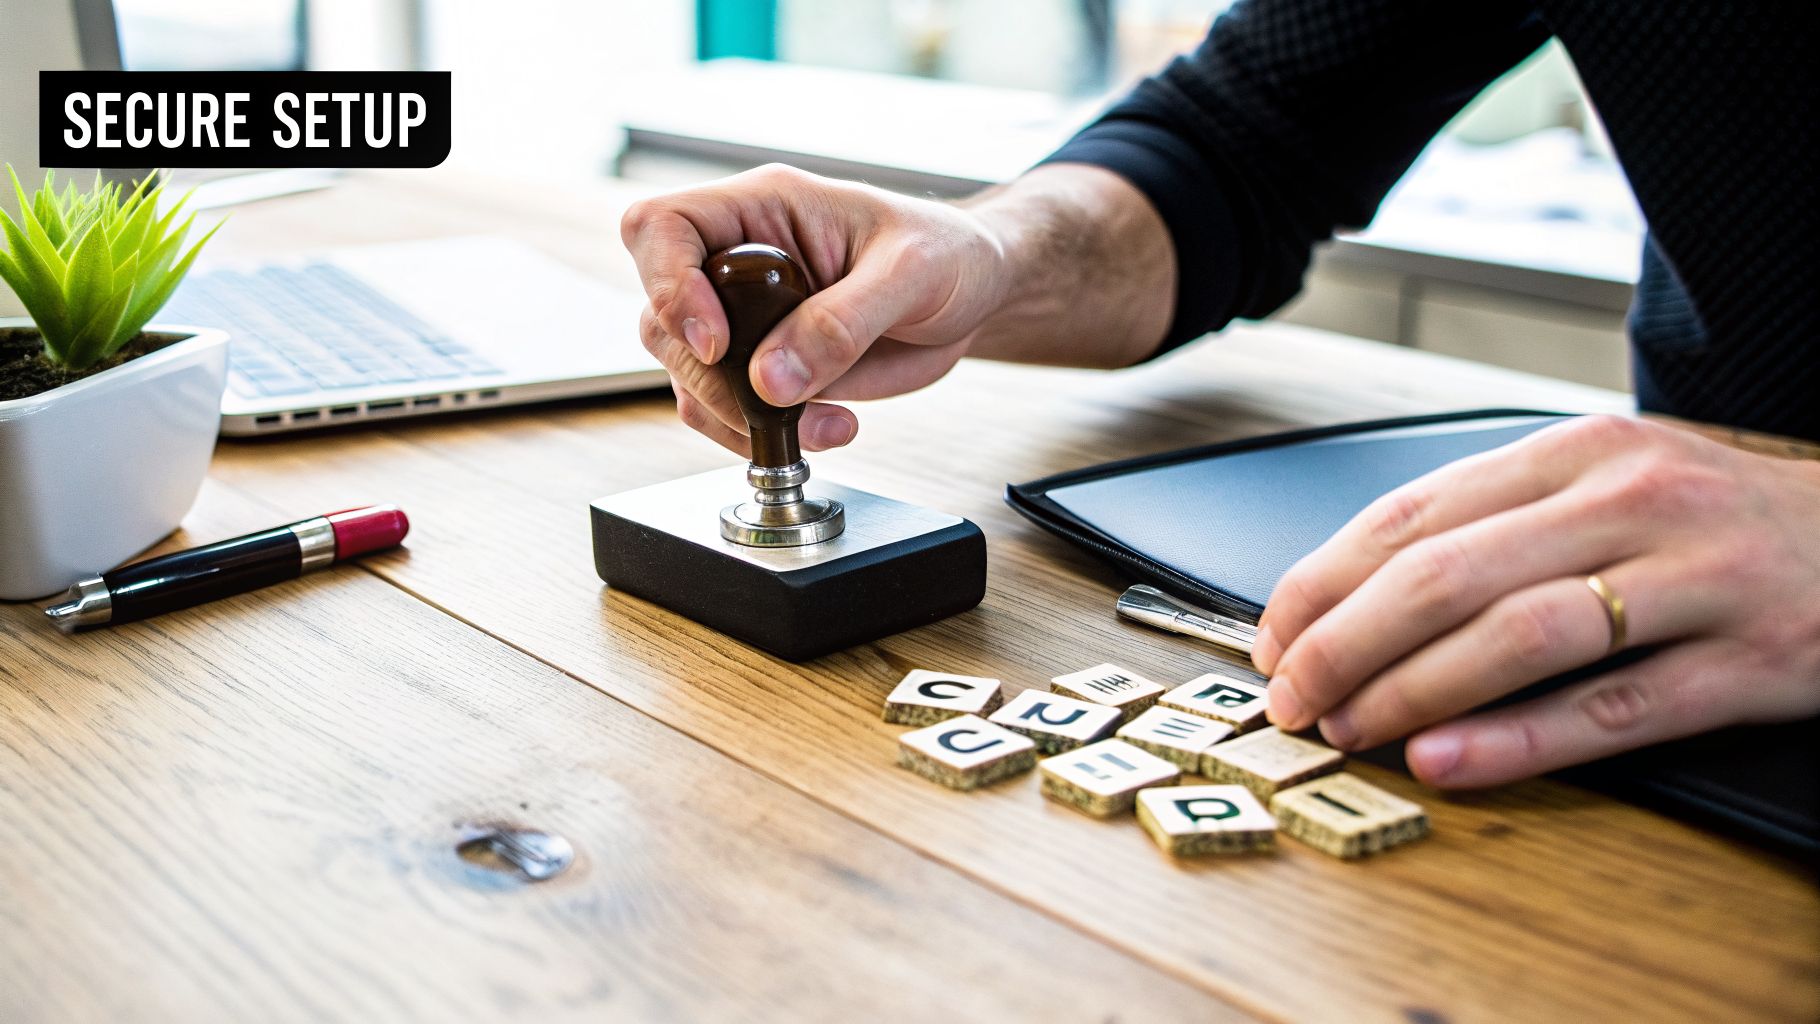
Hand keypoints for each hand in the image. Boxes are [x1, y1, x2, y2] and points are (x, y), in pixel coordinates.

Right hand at [620, 164, 1009, 455]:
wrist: (975, 295)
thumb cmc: (947, 252)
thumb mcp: (909, 271)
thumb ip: (840, 322)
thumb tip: (771, 381)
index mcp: (761, 208)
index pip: (662, 228)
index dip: (667, 285)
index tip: (715, 343)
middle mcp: (739, 261)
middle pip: (662, 316)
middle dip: (710, 376)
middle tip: (773, 400)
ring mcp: (747, 318)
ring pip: (686, 373)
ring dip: (736, 415)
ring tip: (820, 421)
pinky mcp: (765, 367)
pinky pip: (725, 409)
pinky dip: (758, 433)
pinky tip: (822, 427)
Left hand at [1251, 415, 1819, 787]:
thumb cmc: (1715, 524)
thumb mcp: (1607, 487)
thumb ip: (1496, 526)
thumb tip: (1354, 593)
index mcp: (1578, 452)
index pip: (1413, 514)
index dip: (1324, 581)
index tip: (1274, 635)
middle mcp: (1631, 499)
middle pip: (1446, 574)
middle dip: (1344, 643)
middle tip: (1292, 697)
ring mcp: (1696, 577)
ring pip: (1517, 636)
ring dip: (1410, 691)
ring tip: (1349, 728)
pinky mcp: (1750, 660)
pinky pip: (1611, 707)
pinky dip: (1516, 740)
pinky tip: (1446, 760)